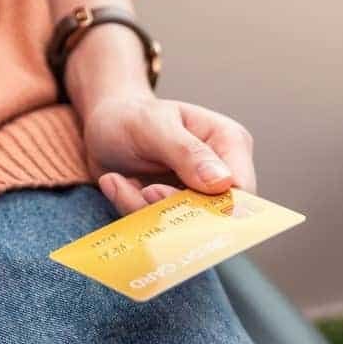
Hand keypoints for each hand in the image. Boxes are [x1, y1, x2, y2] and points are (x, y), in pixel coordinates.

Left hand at [66, 26, 255, 216]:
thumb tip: (223, 183)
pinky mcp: (171, 211)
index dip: (211, 205)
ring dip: (141, 208)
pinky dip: (130, 209)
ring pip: (180, 227)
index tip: (159, 193)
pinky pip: (157, 227)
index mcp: (228, 143)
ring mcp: (195, 195)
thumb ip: (187, 152)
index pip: (240, 190)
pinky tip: (114, 183)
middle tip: (140, 189)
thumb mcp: (153, 125)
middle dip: (168, 209)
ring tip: (115, 180)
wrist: (102, 125)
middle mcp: (219, 173)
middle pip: (211, 215)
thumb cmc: (131, 116)